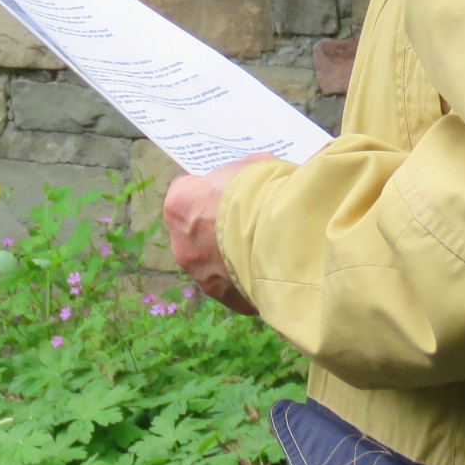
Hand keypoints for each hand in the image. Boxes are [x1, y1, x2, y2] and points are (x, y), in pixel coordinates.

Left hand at [163, 153, 277, 316]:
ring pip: (211, 263)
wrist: (286, 236)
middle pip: (195, 232)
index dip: (205, 191)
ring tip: (260, 249)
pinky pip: (233, 286)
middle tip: (244, 222)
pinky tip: (268, 269)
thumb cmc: (263, 193)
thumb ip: (244, 171)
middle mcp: (181, 243)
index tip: (223, 192)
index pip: (185, 193)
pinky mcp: (224, 297)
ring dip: (229, 257)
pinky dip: (246, 279)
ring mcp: (201, 275)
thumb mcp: (252, 167)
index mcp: (179, 205)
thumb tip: (255, 169)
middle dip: (215, 228)